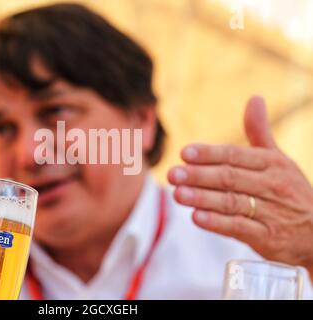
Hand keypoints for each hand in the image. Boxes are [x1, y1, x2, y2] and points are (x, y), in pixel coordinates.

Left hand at [168, 96, 312, 273]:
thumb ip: (260, 132)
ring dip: (202, 198)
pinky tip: (196, 217)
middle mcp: (271, 185)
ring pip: (231, 202)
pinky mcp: (267, 237)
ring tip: (177, 194)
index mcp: (271, 163)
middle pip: (229, 178)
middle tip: (172, 174)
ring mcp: (270, 212)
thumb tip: (254, 98)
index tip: (184, 153)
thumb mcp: (278, 159)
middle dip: (198, 176)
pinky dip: (217, 223)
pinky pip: (239, 228)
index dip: (209, 154)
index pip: (235, 156)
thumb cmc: (289, 190)